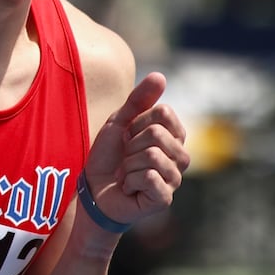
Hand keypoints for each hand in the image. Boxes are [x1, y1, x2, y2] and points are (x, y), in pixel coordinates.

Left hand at [82, 72, 188, 225]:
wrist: (93, 189)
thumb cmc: (109, 156)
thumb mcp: (120, 121)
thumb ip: (139, 99)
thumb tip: (160, 75)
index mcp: (174, 136)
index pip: (164, 112)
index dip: (137, 122)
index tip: (128, 137)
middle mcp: (181, 157)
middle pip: (157, 133)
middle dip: (130, 145)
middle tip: (126, 159)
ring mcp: (175, 179)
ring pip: (151, 155)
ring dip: (128, 165)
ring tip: (127, 174)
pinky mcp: (165, 198)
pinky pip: (149, 177)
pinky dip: (129, 181)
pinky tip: (129, 188)